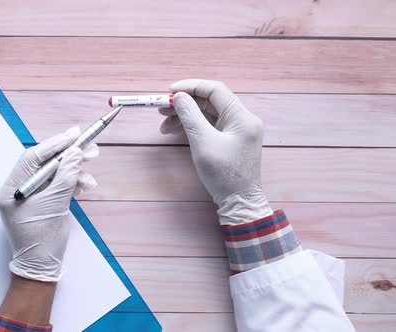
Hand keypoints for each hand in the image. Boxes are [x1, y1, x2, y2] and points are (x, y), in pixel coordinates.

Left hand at [0, 127, 97, 281]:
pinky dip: (71, 184)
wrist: (41, 267)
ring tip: (90, 178)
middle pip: (44, 164)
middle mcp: (18, 190)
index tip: (75, 135)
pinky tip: (83, 186)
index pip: (33, 158)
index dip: (55, 144)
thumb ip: (65, 176)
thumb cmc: (43, 240)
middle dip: (68, 157)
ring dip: (74, 173)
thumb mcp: (56, 204)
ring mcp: (29, 197)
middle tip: (90, 149)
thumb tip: (75, 152)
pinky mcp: (41, 203)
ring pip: (53, 175)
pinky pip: (56, 186)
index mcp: (12, 189)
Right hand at [159, 79, 271, 224]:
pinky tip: (174, 131)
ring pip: (207, 114)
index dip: (191, 87)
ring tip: (163, 125)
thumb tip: (180, 97)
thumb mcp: (203, 142)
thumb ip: (190, 116)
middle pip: (209, 102)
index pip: (215, 90)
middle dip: (184, 104)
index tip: (170, 91)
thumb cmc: (224, 174)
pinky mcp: (229, 141)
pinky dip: (191, 127)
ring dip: (184, 117)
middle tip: (162, 109)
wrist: (239, 202)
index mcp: (242, 117)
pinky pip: (209, 126)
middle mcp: (242, 120)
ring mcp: (236, 131)